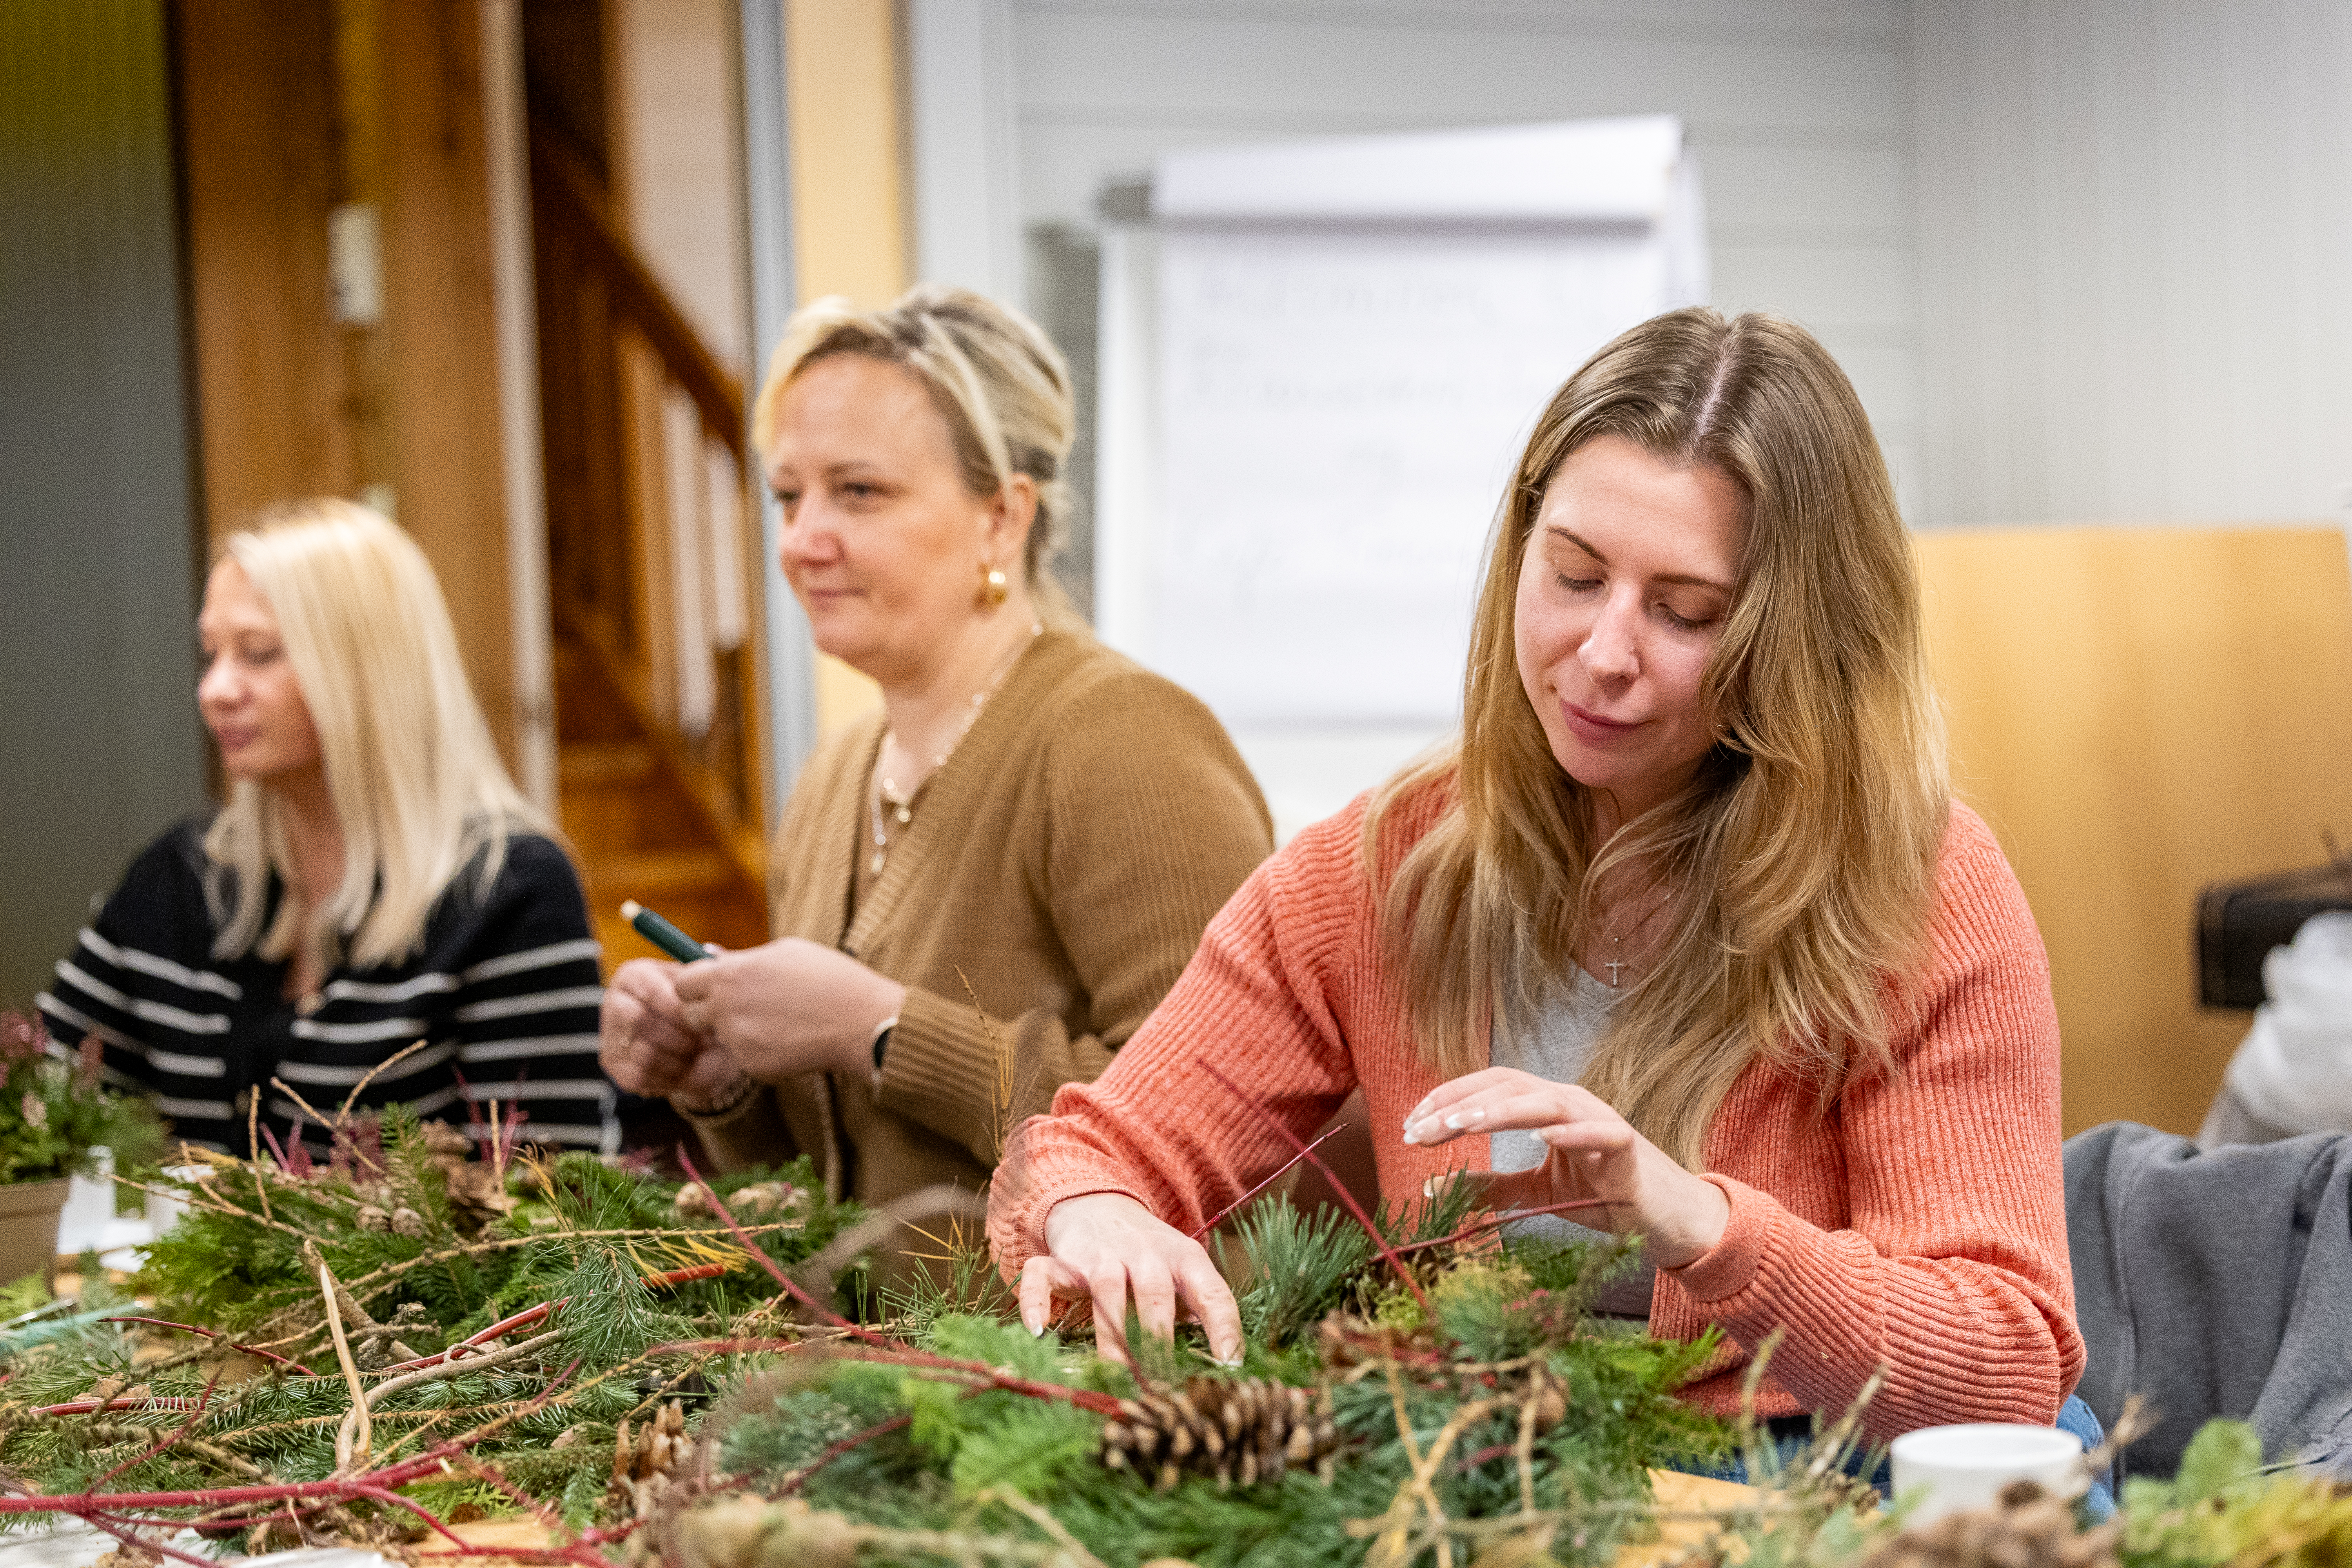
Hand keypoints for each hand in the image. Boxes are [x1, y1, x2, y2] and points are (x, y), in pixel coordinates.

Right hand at [599, 958, 743, 1105]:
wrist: (703, 1051)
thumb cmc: (703, 1011)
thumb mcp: (709, 988)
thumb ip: (711, 971)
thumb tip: (712, 952)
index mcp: (634, 975)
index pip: (650, 989)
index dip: (678, 1007)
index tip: (701, 1017)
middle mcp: (614, 1002)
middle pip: (640, 1020)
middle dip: (680, 1034)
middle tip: (705, 1039)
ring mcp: (609, 1035)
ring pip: (643, 1052)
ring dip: (679, 1057)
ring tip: (699, 1052)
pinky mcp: (614, 1065)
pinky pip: (640, 1075)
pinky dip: (670, 1076)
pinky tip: (686, 1067)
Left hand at [672, 937, 907, 1084]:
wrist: (861, 1022)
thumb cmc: (829, 978)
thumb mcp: (785, 952)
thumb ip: (740, 957)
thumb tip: (709, 954)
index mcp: (731, 974)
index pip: (682, 983)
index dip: (695, 985)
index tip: (712, 986)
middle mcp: (726, 1007)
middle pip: (691, 1014)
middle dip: (709, 1011)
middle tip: (743, 1006)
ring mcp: (737, 1039)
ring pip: (721, 1037)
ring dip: (737, 1031)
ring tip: (779, 1021)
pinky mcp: (752, 1065)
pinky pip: (744, 1056)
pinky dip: (760, 1050)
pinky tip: (790, 1039)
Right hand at [1018, 1193, 1241, 1366]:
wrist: (1100, 1204)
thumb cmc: (1151, 1255)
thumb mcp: (1186, 1271)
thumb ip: (1204, 1309)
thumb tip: (1229, 1363)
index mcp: (1184, 1258)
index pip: (1212, 1293)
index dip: (1224, 1329)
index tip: (1231, 1367)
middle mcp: (1144, 1254)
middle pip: (1156, 1295)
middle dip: (1160, 1341)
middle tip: (1166, 1386)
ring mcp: (1100, 1256)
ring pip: (1107, 1293)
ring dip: (1113, 1338)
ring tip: (1119, 1378)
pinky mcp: (1060, 1261)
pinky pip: (1041, 1279)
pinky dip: (1035, 1303)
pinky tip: (1039, 1332)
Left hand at [1401, 1068, 1730, 1268]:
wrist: (1663, 1217)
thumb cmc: (1602, 1195)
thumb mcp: (1534, 1191)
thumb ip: (1489, 1187)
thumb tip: (1431, 1185)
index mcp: (1546, 1106)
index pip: (1489, 1088)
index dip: (1448, 1100)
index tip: (1411, 1125)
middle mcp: (1570, 1102)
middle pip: (1509, 1088)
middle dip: (1460, 1106)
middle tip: (1420, 1130)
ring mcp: (1600, 1120)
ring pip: (1548, 1102)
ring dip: (1503, 1110)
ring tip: (1464, 1124)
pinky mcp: (1627, 1146)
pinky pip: (1601, 1133)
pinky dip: (1572, 1132)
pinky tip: (1543, 1137)